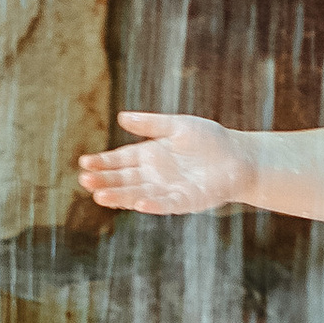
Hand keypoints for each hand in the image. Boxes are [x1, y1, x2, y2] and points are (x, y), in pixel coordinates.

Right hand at [77, 111, 254, 215]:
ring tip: (99, 196)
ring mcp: (167, 190)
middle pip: (124, 179)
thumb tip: (122, 117)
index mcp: (150, 156)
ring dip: (119, 196)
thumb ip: (151, 124)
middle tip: (84, 181)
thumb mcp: (177, 126)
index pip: (120, 160)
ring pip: (138, 194)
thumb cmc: (210, 140)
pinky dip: (151, 204)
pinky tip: (137, 203)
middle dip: (104, 181)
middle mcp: (154, 176)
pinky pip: (165, 204)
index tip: (84, 163)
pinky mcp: (184, 201)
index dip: (103, 162)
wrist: (239, 157)